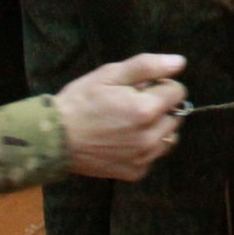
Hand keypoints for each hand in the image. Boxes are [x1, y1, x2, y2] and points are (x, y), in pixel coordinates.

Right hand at [54, 53, 188, 181]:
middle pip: (175, 116)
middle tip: (131, 105)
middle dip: (160, 107)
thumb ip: (148, 66)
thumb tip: (180, 62)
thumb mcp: (110, 74)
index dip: (160, 86)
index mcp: (146, 110)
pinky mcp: (135, 172)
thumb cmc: (81, 102)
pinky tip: (123, 141)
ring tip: (129, 124)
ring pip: (169, 138)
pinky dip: (145, 148)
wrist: (53, 138)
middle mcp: (150, 137)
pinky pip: (153, 156)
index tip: (141, 88)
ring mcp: (143, 157)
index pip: (178, 92)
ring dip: (157, 128)